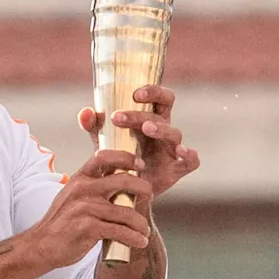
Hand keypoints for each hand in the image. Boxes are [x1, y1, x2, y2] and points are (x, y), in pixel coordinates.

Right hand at [25, 149, 152, 269]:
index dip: (126, 157)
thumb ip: (94, 187)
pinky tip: (140, 241)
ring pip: (126, 212)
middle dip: (143, 188)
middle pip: (122, 180)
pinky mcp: (88, 228)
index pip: (104, 157)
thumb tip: (123, 182)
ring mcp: (85, 208)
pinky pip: (120, 231)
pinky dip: (134, 238)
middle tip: (150, 196)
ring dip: (141, 223)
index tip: (140, 165)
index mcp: (80, 178)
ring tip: (144, 230)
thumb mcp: (74, 195)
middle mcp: (82, 189)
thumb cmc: (63, 221)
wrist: (42, 244)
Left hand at [77, 85, 200, 200]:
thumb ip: (93, 125)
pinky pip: (192, 161)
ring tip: (145, 129)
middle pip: (163, 114)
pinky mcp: (176, 170)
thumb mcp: (102, 138)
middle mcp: (163, 131)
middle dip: (142, 113)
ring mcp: (171, 150)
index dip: (153, 91)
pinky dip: (191, 155)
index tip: (135, 93)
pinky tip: (182, 152)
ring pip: (175, 134)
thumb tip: (86, 112)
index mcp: (150, 117)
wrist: (120, 188)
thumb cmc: (116, 154)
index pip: (160, 97)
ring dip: (161, 129)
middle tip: (119, 117)